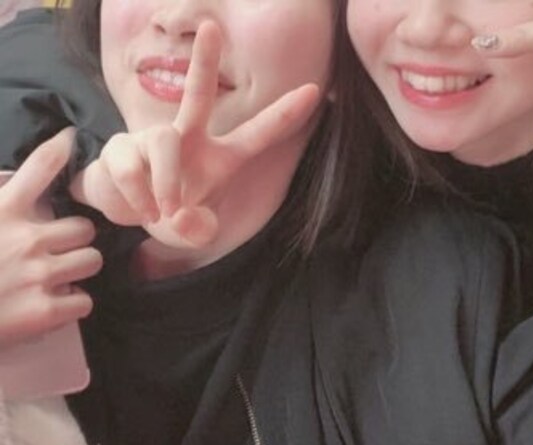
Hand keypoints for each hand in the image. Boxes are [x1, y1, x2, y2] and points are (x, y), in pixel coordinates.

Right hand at [0, 128, 102, 347]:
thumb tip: (10, 186)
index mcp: (1, 211)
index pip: (37, 167)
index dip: (58, 149)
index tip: (69, 137)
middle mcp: (27, 238)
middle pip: (85, 228)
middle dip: (76, 240)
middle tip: (60, 252)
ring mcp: (40, 274)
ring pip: (92, 261)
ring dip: (79, 270)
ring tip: (60, 278)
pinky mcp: (47, 311)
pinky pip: (85, 301)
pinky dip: (73, 305)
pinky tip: (54, 306)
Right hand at [72, 20, 319, 247]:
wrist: (127, 210)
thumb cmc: (171, 214)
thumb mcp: (192, 233)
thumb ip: (198, 231)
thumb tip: (183, 216)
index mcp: (221, 159)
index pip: (257, 135)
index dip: (283, 115)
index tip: (314, 91)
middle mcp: (190, 139)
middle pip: (199, 95)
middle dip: (204, 62)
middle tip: (211, 27)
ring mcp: (154, 139)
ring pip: (164, 141)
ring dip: (166, 182)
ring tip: (161, 212)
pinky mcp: (121, 147)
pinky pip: (131, 168)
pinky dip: (137, 196)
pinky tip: (140, 211)